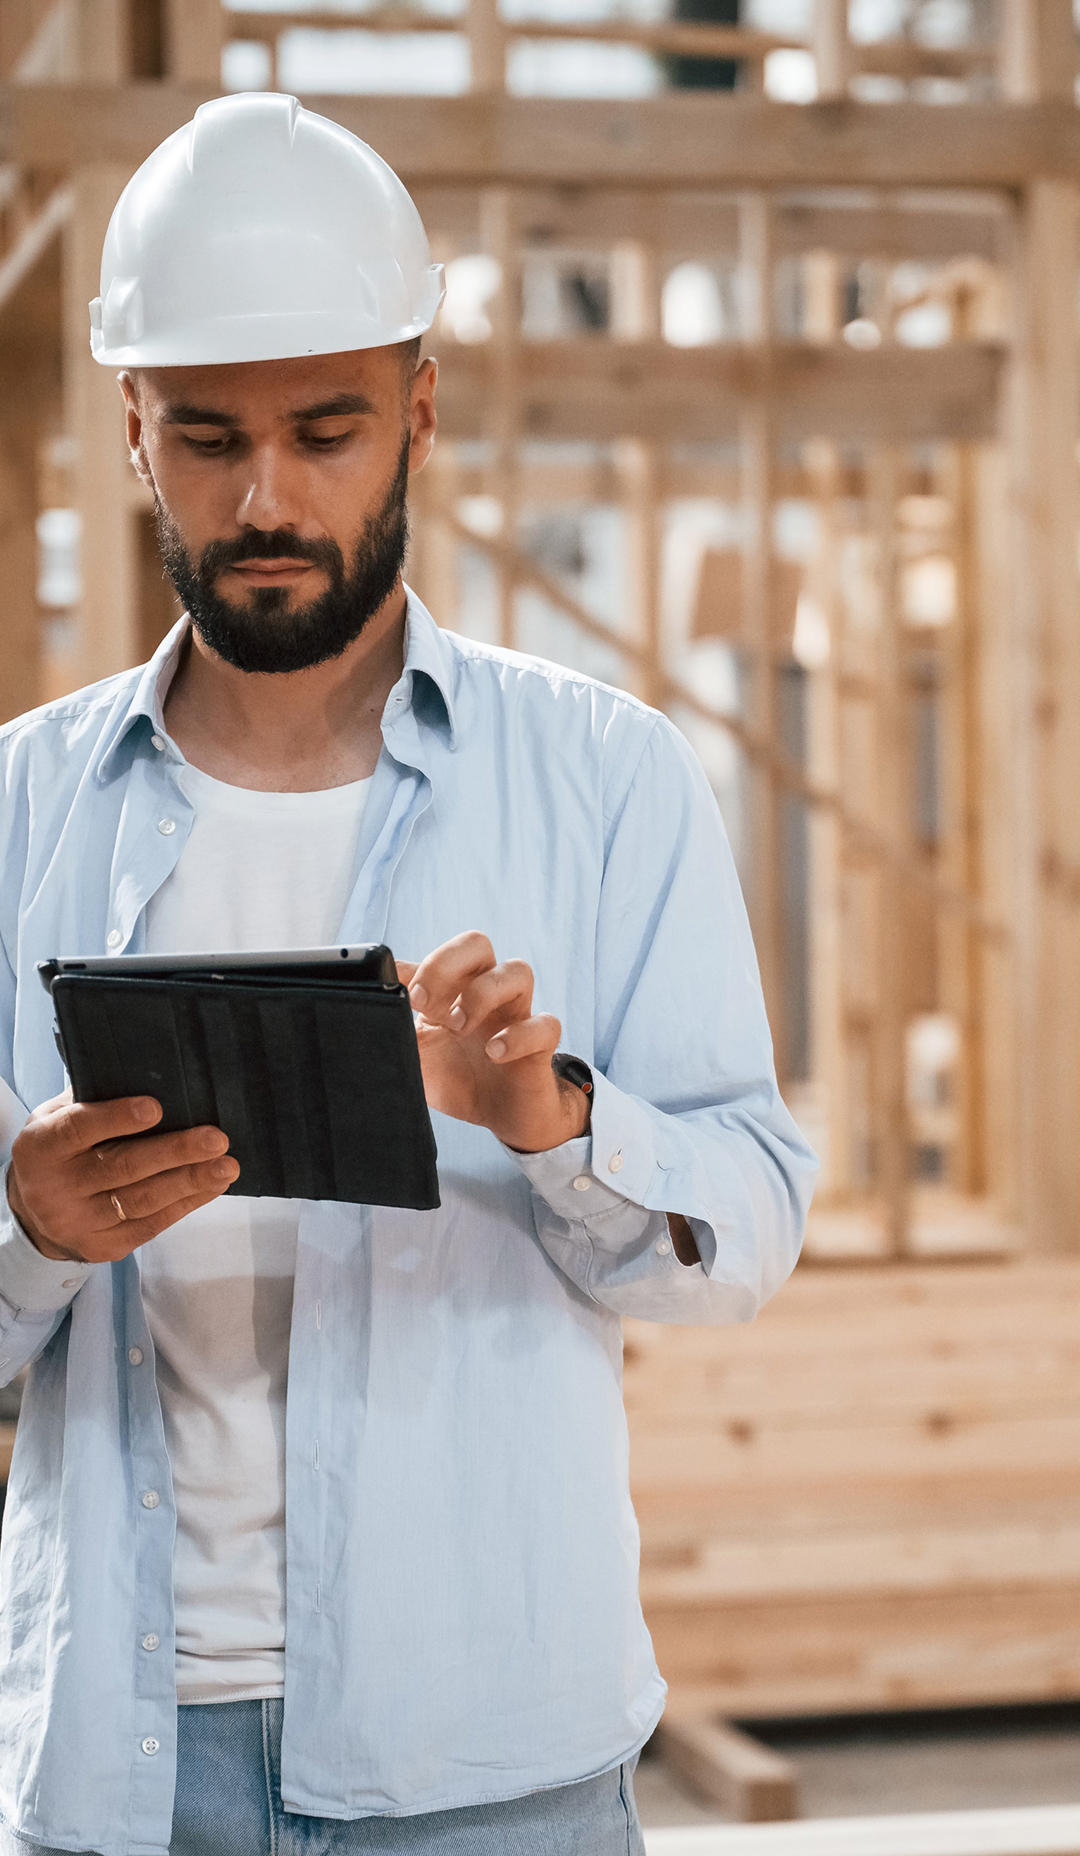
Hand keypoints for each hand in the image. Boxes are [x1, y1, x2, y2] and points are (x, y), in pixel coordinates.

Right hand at [7, 1090, 239, 1263]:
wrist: (36, 1214)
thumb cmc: (61, 1150)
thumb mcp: (57, 1117)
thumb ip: (93, 1098)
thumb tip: (151, 1074)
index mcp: (40, 1147)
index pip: (79, 1129)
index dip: (117, 1118)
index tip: (157, 1107)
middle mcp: (54, 1188)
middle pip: (121, 1167)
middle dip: (175, 1152)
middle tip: (216, 1138)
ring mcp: (77, 1222)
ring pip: (142, 1201)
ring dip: (190, 1181)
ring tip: (226, 1165)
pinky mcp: (102, 1247)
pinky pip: (151, 1226)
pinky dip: (186, 1204)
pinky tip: (211, 1186)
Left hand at [399, 932, 589, 1154]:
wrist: (503, 1117)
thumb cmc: (461, 1080)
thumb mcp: (419, 1061)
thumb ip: (397, 1036)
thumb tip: (370, 1017)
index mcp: (453, 992)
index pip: (436, 958)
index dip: (412, 966)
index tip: (390, 986)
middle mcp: (486, 993)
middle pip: (476, 943)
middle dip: (446, 963)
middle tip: (423, 1002)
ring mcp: (516, 1014)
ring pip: (518, 970)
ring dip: (482, 992)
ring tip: (458, 1026)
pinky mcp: (541, 1044)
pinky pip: (545, 1023)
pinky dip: (518, 1035)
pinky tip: (494, 1053)